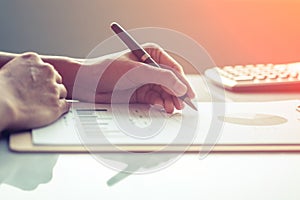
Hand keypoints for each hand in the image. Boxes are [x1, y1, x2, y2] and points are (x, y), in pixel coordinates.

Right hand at [0, 52, 68, 130]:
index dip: (42, 78)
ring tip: (44, 105)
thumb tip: (27, 79)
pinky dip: (60, 109)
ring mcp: (54, 88)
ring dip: (56, 98)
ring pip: (62, 92)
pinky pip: (66, 106)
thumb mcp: (10, 70)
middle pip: (57, 78)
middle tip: (41, 96)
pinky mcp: (57, 105)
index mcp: (33, 60)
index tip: (38, 85)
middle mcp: (47, 71)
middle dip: (51, 87)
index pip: (45, 68)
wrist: (0, 104)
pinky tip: (52, 112)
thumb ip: (23, 71)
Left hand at [72, 43, 195, 112]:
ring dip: (169, 100)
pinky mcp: (141, 93)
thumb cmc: (107, 70)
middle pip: (171, 82)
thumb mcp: (137, 71)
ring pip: (165, 92)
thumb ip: (162, 77)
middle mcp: (151, 67)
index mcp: (152, 54)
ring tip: (171, 108)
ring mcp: (146, 81)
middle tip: (180, 105)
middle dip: (176, 93)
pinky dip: (161, 104)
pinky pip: (156, 99)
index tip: (188, 94)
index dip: (182, 82)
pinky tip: (162, 107)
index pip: (173, 69)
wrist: (87, 84)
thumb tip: (182, 87)